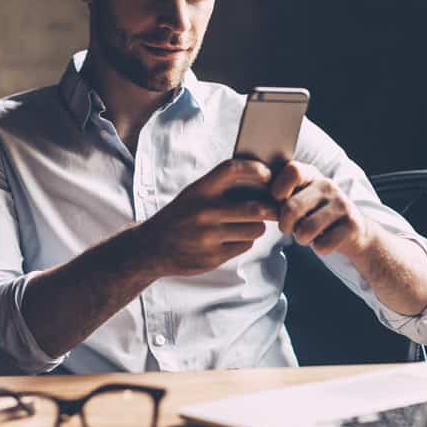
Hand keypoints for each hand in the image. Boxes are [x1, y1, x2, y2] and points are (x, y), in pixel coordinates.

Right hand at [141, 159, 278, 276]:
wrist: (152, 246)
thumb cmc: (179, 216)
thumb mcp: (193, 194)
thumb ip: (220, 187)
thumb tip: (260, 183)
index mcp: (200, 190)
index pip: (233, 170)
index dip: (255, 169)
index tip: (267, 175)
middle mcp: (205, 211)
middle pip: (256, 208)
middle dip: (270, 209)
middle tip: (273, 208)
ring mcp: (209, 236)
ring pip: (255, 229)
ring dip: (258, 227)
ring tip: (249, 224)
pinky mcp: (213, 256)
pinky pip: (245, 246)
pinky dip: (245, 241)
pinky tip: (233, 238)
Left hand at [270, 162, 372, 257]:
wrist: (355, 231)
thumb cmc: (317, 215)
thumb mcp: (301, 198)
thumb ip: (282, 196)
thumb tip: (259, 204)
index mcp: (312, 175)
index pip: (292, 171)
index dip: (279, 189)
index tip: (279, 203)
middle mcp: (328, 185)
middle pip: (291, 207)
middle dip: (285, 225)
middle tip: (289, 229)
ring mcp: (342, 204)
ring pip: (306, 230)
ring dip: (302, 239)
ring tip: (307, 236)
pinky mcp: (352, 225)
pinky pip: (322, 245)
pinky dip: (319, 248)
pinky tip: (324, 241)